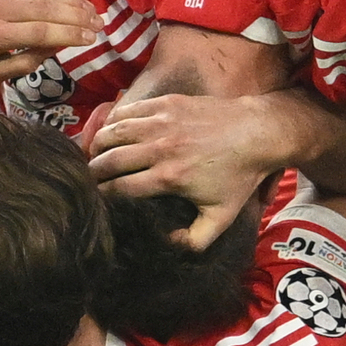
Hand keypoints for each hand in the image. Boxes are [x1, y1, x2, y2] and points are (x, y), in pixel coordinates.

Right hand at [84, 95, 275, 249]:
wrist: (256, 132)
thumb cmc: (238, 177)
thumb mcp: (221, 217)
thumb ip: (193, 240)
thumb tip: (166, 242)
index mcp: (169, 177)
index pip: (120, 188)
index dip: (102, 195)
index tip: (96, 200)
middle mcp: (161, 148)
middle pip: (110, 160)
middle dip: (93, 172)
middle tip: (88, 179)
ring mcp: (162, 122)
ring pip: (114, 132)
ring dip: (99, 145)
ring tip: (95, 156)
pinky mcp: (167, 103)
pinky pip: (128, 110)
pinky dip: (113, 122)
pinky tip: (110, 132)